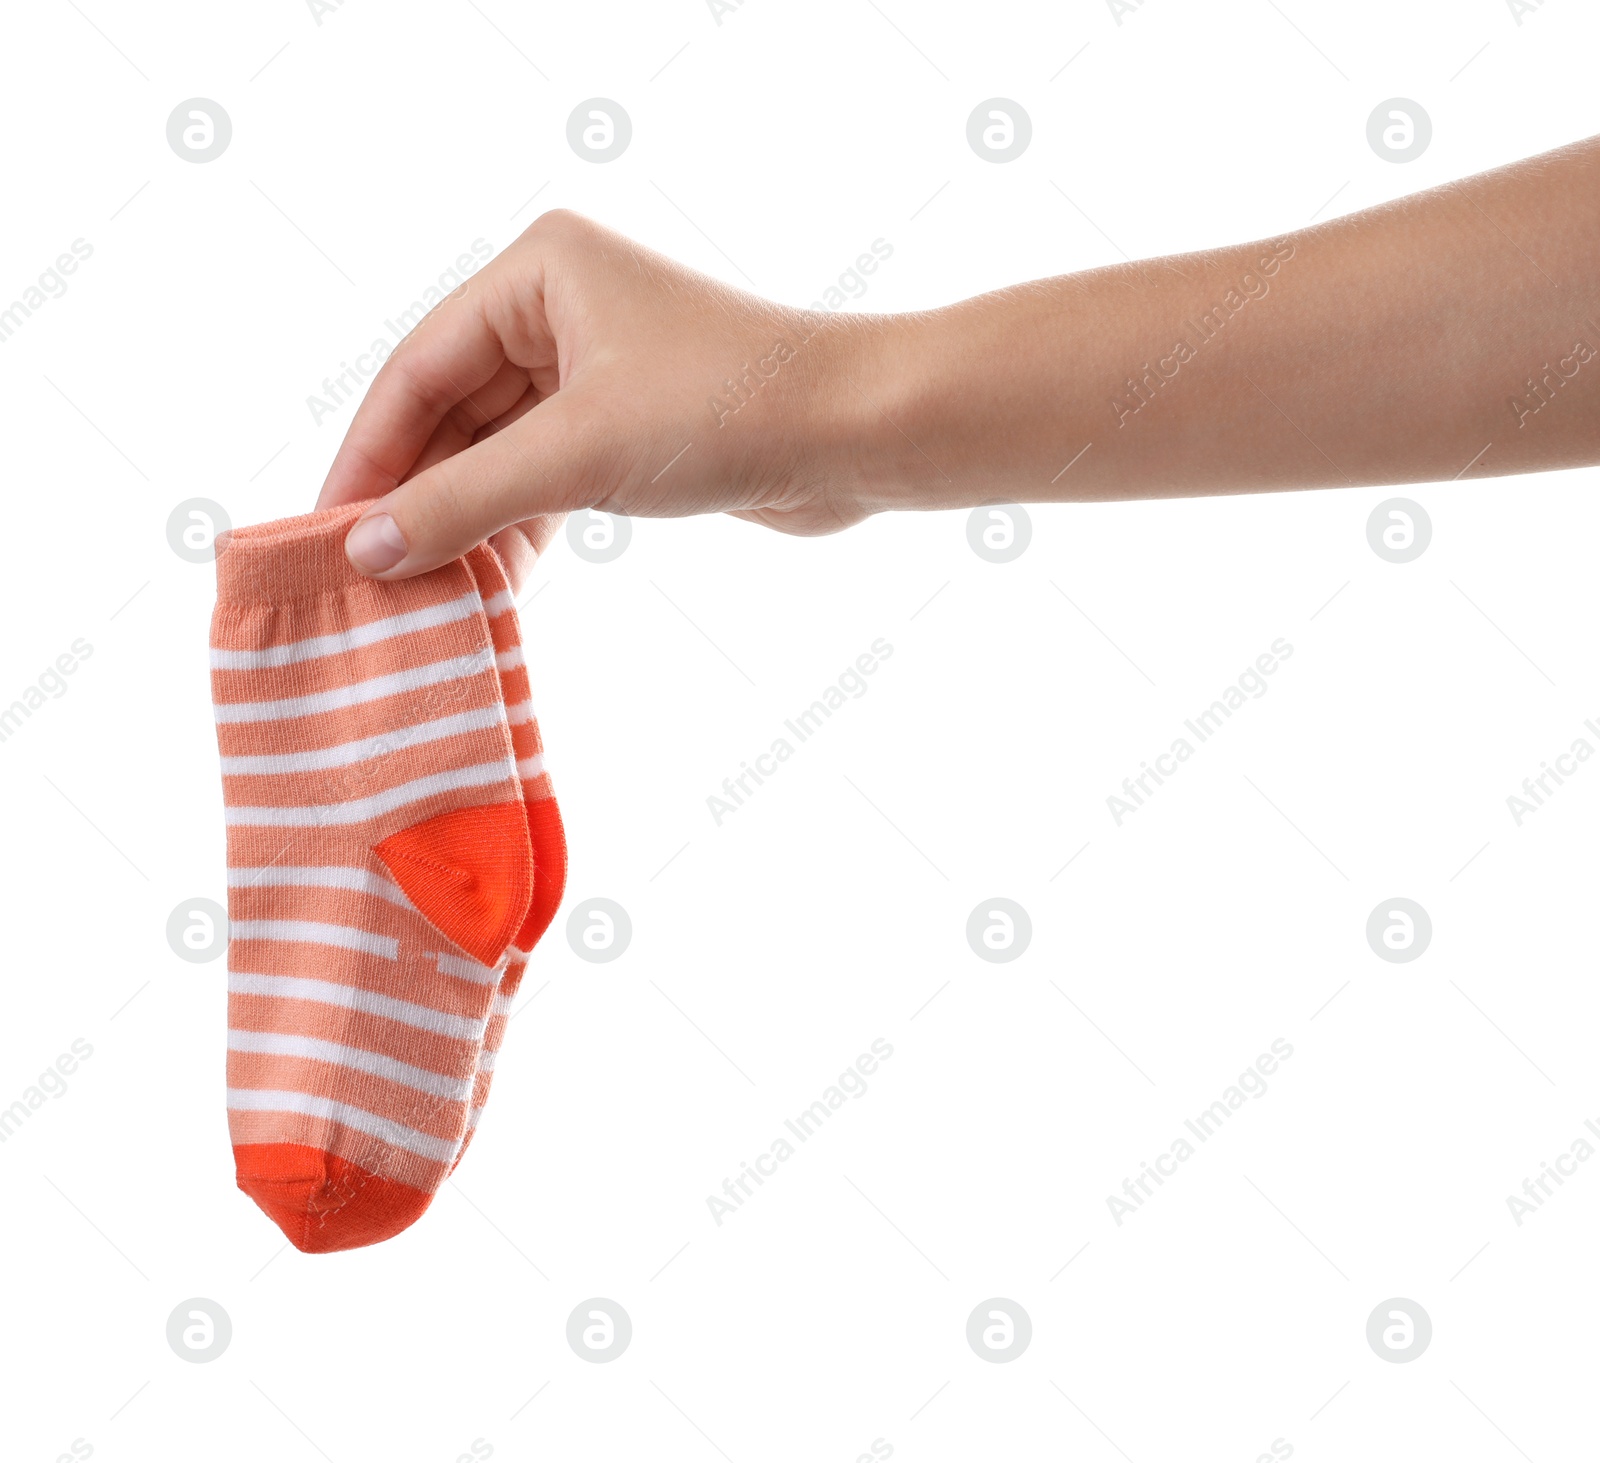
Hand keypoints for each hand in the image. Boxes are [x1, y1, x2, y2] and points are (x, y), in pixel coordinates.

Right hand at [316, 210, 877, 586]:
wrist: (859, 434)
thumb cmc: (730, 408)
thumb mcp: (579, 454)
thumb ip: (464, 500)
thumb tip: (366, 549)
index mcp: (539, 272)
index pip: (419, 369)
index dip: (368, 455)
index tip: (328, 533)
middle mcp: (562, 309)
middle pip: (454, 412)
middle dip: (418, 495)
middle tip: (369, 577)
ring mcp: (599, 368)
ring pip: (501, 452)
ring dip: (468, 521)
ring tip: (421, 593)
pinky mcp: (633, 426)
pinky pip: (549, 478)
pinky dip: (521, 528)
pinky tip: (491, 584)